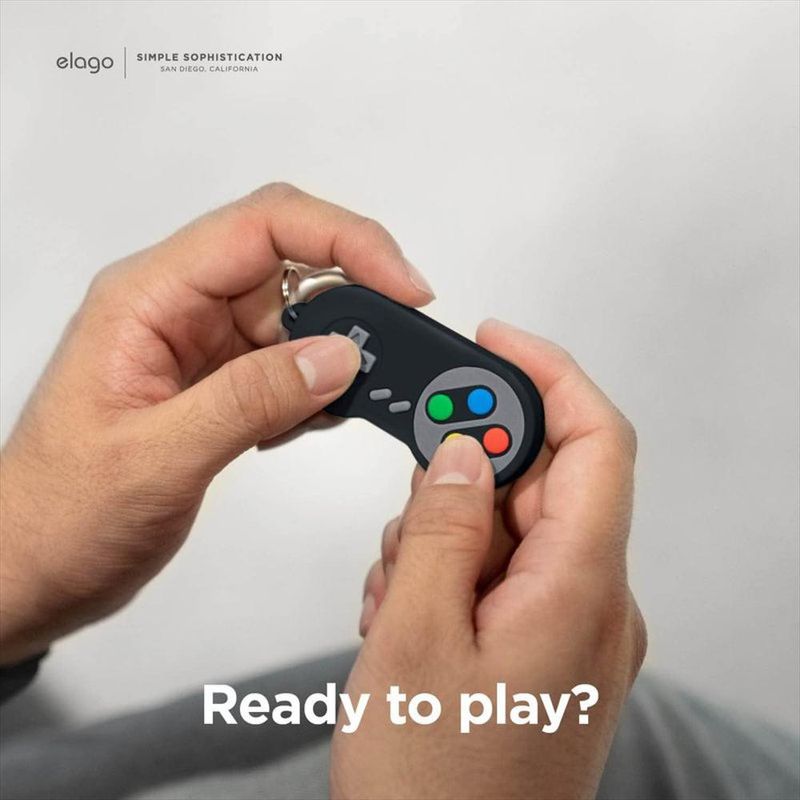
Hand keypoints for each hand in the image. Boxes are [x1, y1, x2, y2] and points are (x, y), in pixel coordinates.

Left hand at [0, 183, 434, 663]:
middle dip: (356, 293)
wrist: (32, 569)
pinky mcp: (219, 385)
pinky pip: (288, 362)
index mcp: (148, 300)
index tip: (400, 284)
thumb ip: (249, 399)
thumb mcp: (155, 459)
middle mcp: (179, 310)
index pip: (262, 228)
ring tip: (367, 389)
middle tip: (401, 341)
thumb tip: (337, 356)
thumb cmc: (55, 514)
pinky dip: (320, 384)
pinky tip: (324, 414)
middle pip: (290, 262)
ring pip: (297, 315)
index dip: (344, 240)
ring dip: (342, 347)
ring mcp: (202, 348)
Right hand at [331, 320, 644, 799]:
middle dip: (464, 482)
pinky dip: (450, 573)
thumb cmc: (430, 789)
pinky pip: (500, 572)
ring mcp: (570, 629)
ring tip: (398, 602)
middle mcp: (593, 604)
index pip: (597, 442)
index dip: (550, 376)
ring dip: (444, 538)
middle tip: (406, 516)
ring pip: (507, 527)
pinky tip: (408, 621)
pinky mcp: (542, 647)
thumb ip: (443, 525)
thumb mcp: (413, 636)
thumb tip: (464, 447)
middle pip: (539, 484)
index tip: (495, 341)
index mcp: (581, 592)